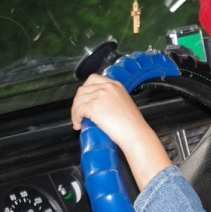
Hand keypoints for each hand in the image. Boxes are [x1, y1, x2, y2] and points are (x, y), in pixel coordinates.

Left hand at [71, 74, 170, 188]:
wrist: (135, 132)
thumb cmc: (133, 123)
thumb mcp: (125, 102)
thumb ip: (113, 99)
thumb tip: (100, 105)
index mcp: (116, 85)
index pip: (93, 79)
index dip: (85, 90)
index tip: (84, 98)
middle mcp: (107, 87)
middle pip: (83, 89)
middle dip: (78, 101)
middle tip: (79, 112)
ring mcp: (99, 95)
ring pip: (78, 100)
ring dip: (75, 111)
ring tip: (78, 121)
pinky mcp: (93, 106)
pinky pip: (78, 110)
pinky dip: (75, 118)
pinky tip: (79, 125)